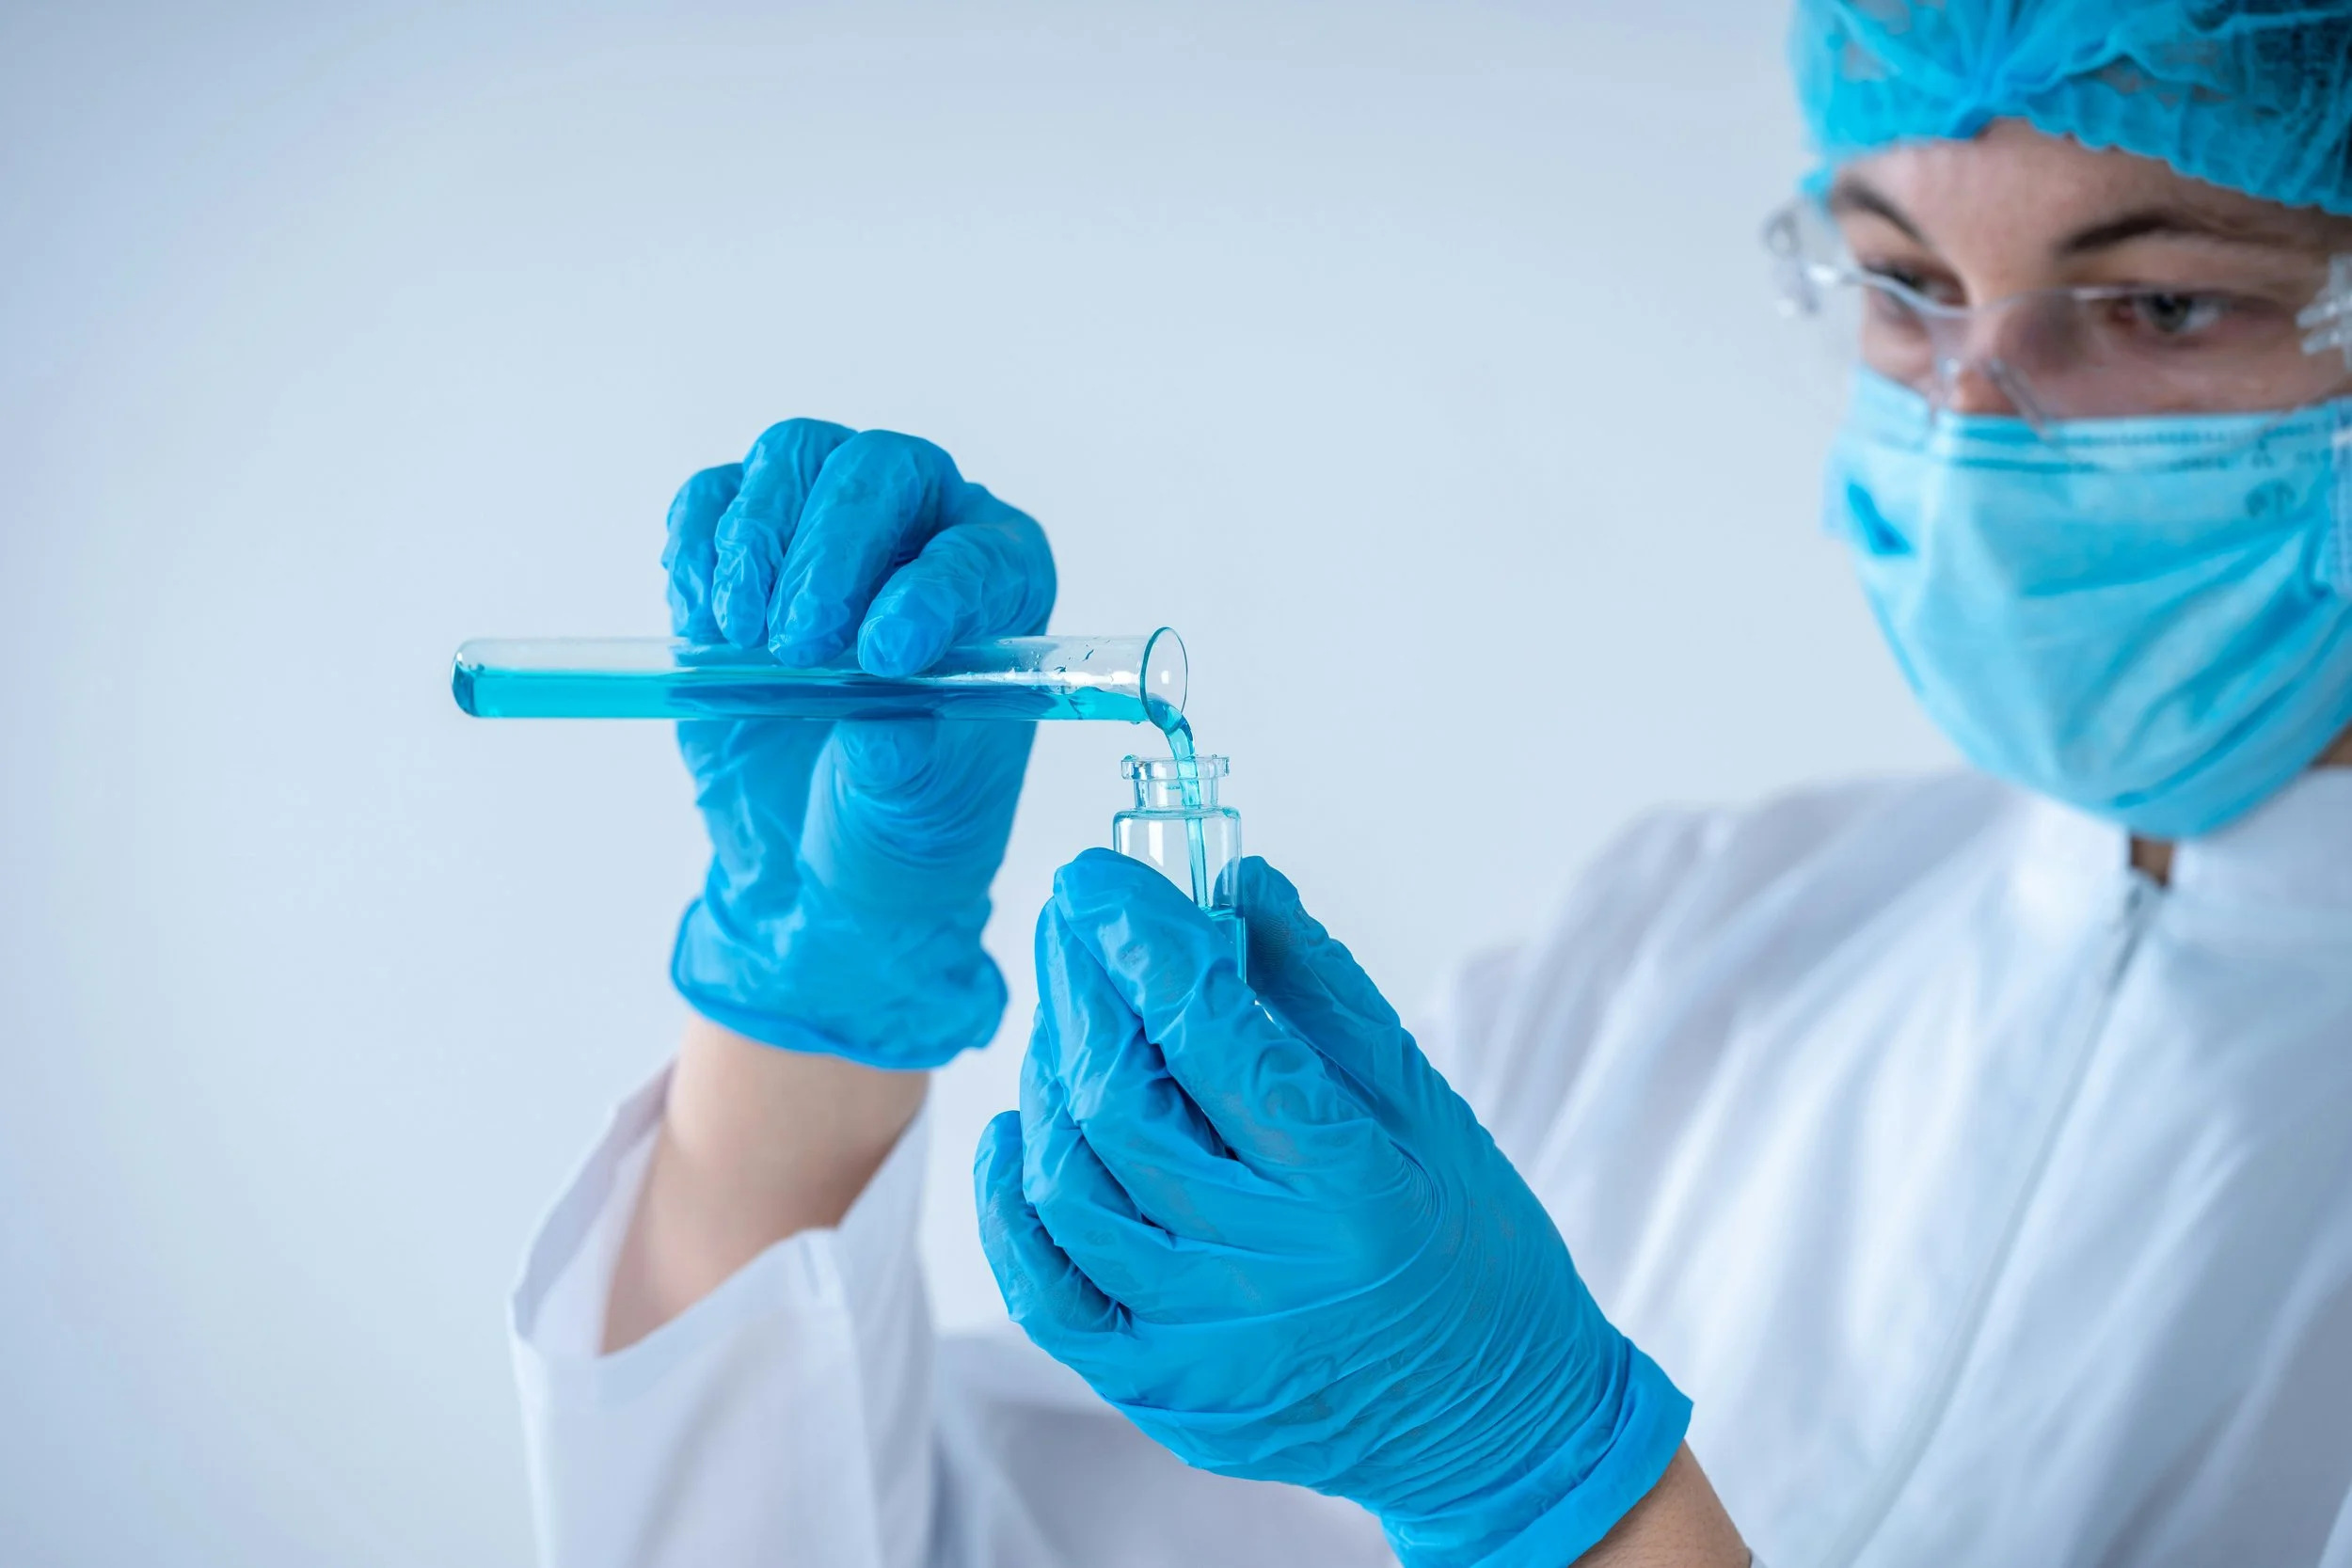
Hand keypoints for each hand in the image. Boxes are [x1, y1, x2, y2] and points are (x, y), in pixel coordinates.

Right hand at [662, 421, 1054, 1067]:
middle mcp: (925, 533)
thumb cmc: (899, 818)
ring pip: (794, 457)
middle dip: (828, 550)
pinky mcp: (746, 549)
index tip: (884, 657)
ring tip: (743, 639)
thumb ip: (905, 757)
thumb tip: (877, 716)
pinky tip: (704, 623)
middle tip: (798, 646)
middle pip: (878, 471)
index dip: (931, 593)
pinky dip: (697, 548)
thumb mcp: (917, 809)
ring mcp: (831, 529)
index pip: (977, 554)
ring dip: (757, 542)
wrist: (816, 849)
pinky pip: (714, 498)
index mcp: (1004, 585)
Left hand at [974, 851, 1690, 1566]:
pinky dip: (1009, 1202)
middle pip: (1120, 1102)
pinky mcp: (1159, 1392)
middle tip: (1071, 916)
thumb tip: (1235, 878)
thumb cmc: (1474, 1250)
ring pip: (1069, 1184)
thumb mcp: (1428, 1106)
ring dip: (1049, 1074)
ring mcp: (1202, 1343)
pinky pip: (1046, 1290)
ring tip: (1065, 1010)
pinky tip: (1016, 1128)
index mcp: (1350, 1187)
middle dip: (1081, 986)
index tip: (1104, 876)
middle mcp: (1267, 1271)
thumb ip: (1324, 990)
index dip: (1143, 942)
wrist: (1495, 1425)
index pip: (1211, 1039)